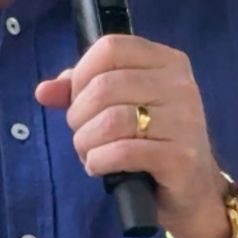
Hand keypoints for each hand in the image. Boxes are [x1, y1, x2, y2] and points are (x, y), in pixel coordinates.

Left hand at [35, 34, 229, 237]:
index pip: (111, 47)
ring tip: (89, 153)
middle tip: (82, 134)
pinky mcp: (180, 157)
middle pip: (105, 86)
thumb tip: (43, 91)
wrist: (193, 190)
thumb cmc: (152, 141)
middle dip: (79, 115)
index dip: (82, 74)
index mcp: (167, 61)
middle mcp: (180, 85)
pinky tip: (100, 167)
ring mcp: (184, 121)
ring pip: (111, 120)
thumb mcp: (121, 107)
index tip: (78, 99)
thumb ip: (82, 91)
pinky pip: (122, 152)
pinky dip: (98, 161)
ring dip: (86, 142)